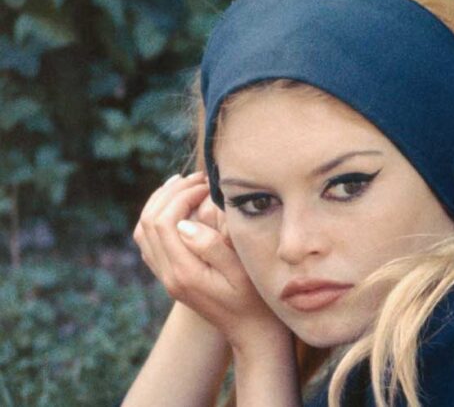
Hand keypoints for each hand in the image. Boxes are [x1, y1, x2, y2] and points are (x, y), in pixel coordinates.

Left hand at [132, 172, 288, 350]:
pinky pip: (149, 243)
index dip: (182, 195)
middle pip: (148, 222)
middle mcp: (168, 275)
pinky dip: (156, 219)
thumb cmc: (253, 300)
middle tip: (195, 178)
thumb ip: (212, 246)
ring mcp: (166, 278)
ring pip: (143, 232)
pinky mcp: (171, 277)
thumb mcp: (240, 272)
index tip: (206, 184)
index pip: (165, 222)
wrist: (250, 331)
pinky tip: (175, 207)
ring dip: (158, 203)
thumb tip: (184, 222)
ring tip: (181, 184)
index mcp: (184, 272)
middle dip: (169, 193)